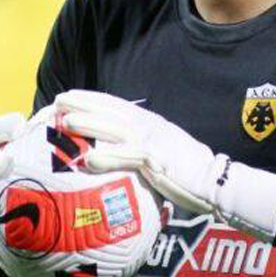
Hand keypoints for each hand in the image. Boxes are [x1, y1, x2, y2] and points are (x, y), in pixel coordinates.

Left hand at [54, 89, 275, 240]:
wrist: (217, 182)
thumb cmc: (186, 170)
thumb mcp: (161, 149)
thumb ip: (140, 144)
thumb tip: (115, 146)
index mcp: (149, 123)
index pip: (116, 106)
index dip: (92, 99)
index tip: (70, 94)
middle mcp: (149, 127)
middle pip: (111, 112)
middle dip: (84, 104)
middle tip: (59, 99)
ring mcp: (154, 143)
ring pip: (116, 129)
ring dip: (90, 124)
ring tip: (66, 121)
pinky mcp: (159, 162)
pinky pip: (130, 158)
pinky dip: (110, 158)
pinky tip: (90, 159)